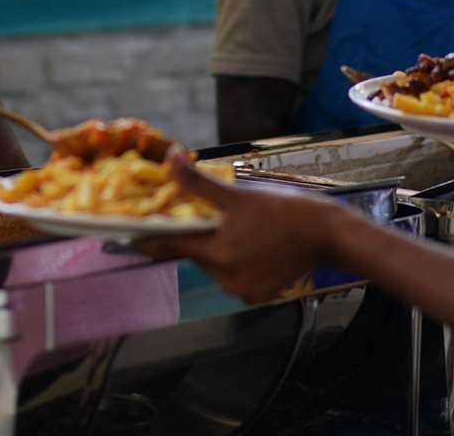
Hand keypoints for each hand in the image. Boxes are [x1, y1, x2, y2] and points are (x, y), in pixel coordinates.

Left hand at [137, 155, 347, 303]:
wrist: (328, 234)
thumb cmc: (285, 211)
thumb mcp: (237, 194)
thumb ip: (198, 183)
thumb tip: (172, 157)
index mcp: (217, 253)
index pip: (170, 246)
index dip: (148, 239)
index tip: (126, 237)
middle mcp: (226, 278)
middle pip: (196, 254)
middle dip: (197, 236)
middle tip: (206, 218)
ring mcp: (243, 290)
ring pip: (216, 265)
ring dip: (219, 248)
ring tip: (241, 227)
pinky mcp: (258, 295)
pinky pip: (235, 276)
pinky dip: (238, 261)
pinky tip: (254, 244)